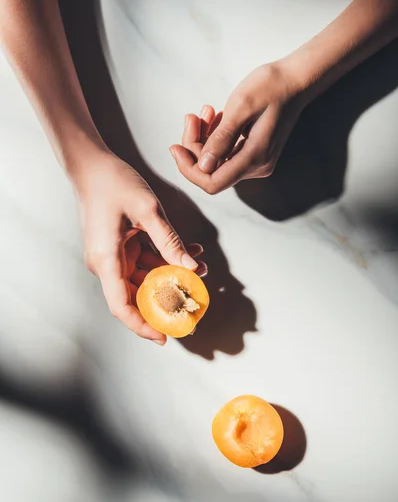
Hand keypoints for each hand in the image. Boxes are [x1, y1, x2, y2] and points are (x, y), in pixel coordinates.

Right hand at [73, 151, 206, 344]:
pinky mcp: (121, 248)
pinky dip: (167, 260)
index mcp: (106, 260)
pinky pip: (146, 262)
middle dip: (168, 299)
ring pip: (146, 279)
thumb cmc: (112, 182)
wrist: (92, 164)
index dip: (143, 326)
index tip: (165, 336)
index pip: (121, 306)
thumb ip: (169, 240)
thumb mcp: (147, 209)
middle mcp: (106, 264)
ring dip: (173, 276)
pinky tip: (191, 253)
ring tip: (202, 269)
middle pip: (137, 297)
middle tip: (195, 302)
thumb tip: (192, 268)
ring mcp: (113, 256)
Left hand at [170, 62, 304, 193]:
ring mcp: (257, 162)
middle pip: (212, 171)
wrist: (296, 80)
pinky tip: (215, 117)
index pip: (212, 182)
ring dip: (204, 139)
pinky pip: (227, 154)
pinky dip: (216, 138)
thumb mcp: (241, 106)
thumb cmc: (270, 87)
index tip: (175, 147)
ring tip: (205, 111)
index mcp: (254, 158)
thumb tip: (203, 166)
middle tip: (192, 116)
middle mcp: (257, 167)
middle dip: (195, 146)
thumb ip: (221, 138)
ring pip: (217, 162)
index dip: (189, 169)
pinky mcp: (255, 154)